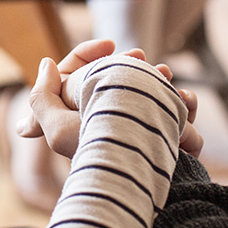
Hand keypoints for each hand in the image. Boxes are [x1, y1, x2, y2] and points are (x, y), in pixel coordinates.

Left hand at [20, 39, 202, 157]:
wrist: (139, 182)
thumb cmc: (99, 157)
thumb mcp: (57, 130)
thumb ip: (42, 96)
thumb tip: (46, 65)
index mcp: (76, 118)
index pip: (74, 76)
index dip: (87, 55)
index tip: (110, 44)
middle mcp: (103, 123)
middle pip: (110, 82)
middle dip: (129, 66)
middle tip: (142, 56)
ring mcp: (134, 132)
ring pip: (146, 96)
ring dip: (158, 81)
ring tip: (165, 74)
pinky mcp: (161, 143)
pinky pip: (172, 116)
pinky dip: (181, 105)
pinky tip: (185, 100)